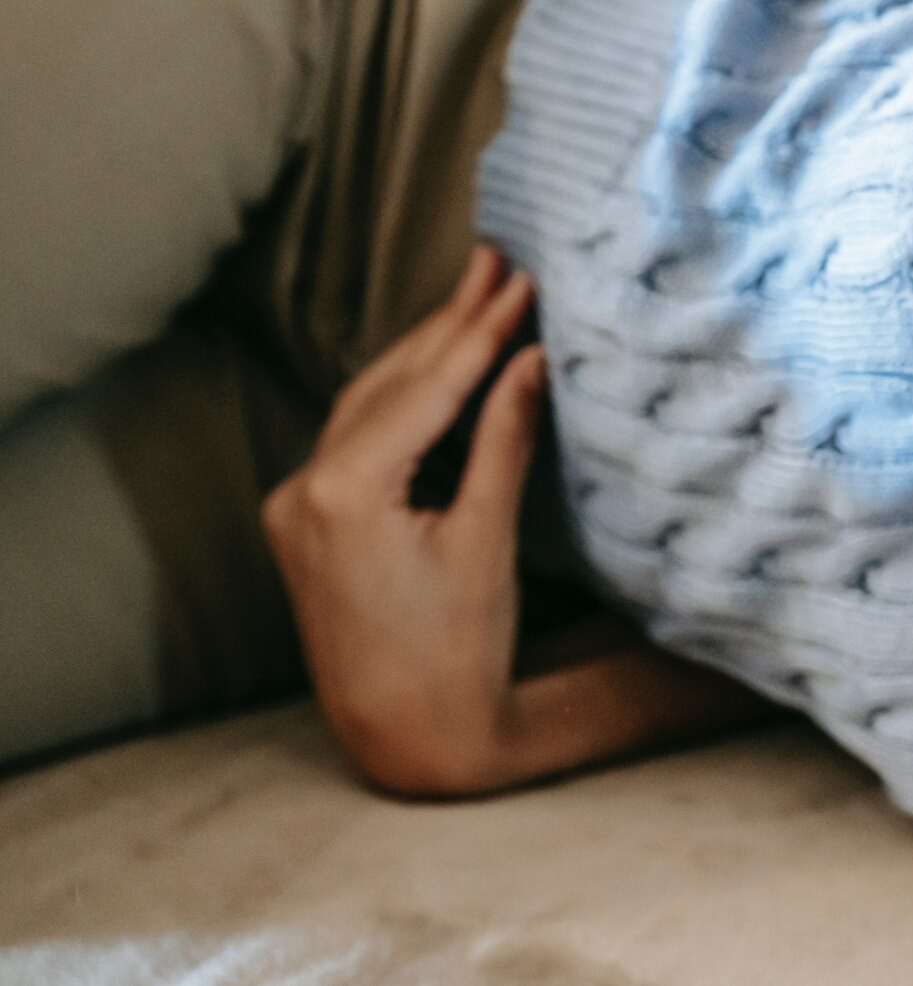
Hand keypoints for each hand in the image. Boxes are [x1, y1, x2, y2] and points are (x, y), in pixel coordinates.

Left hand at [261, 244, 547, 796]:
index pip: (426, 388)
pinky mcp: (305, 522)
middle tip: (497, 259)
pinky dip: (404, 398)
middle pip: (389, 383)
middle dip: (449, 322)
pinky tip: (440, 366)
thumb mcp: (488, 538)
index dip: (480, 329)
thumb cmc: (457, 649)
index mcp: (343, 494)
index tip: (521, 277)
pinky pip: (358, 437)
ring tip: (475, 294)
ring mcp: (295, 506)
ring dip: (426, 352)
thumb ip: (505, 438)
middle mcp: (302, 490)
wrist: (409, 736)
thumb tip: (532, 358)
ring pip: (368, 404)